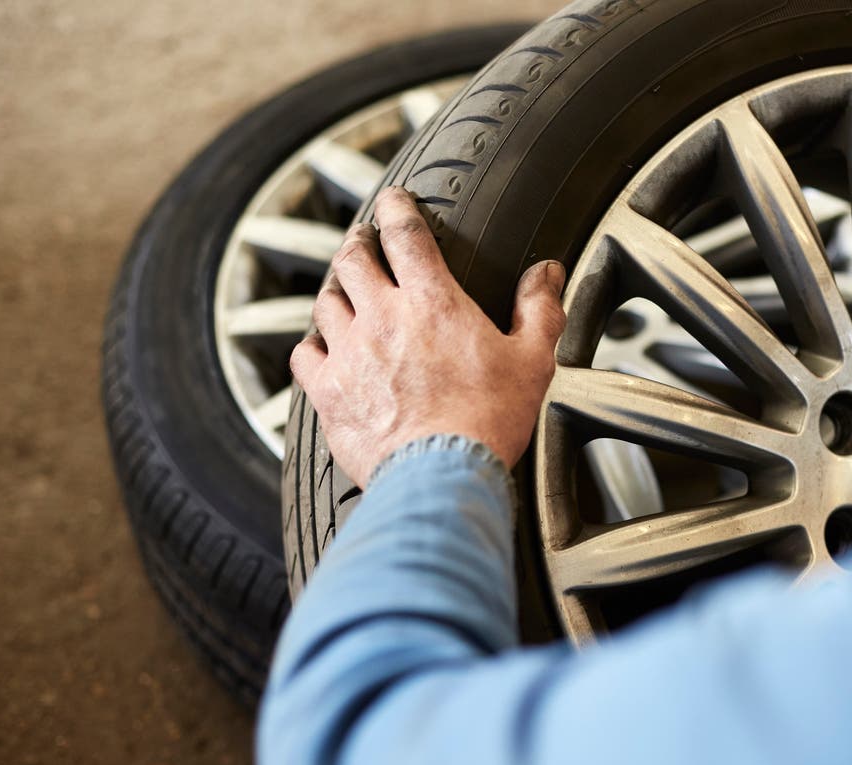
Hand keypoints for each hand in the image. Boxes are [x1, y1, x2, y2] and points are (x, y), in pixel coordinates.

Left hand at [290, 187, 566, 486]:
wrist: (441, 475)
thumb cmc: (489, 421)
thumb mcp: (532, 361)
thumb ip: (539, 309)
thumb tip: (547, 272)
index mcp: (432, 301)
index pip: (405, 232)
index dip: (397, 207)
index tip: (394, 201)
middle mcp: (382, 317)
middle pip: (352, 258)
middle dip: (357, 242)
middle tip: (363, 241)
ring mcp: (348, 353)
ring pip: (325, 302)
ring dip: (335, 290)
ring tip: (344, 290)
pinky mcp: (327, 392)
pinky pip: (303, 354)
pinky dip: (312, 344)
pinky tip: (321, 348)